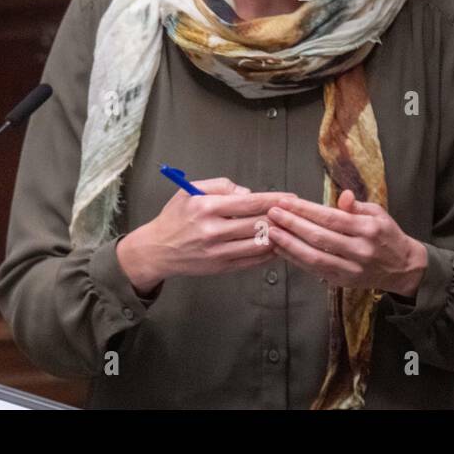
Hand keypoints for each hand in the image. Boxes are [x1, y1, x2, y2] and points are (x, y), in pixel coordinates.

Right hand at [116, 177, 294, 292]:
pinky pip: (252, 261)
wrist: (156, 250)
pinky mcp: (221, 267)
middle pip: (259, 224)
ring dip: (278, 237)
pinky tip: (276, 246)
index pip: (250, 202)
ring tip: (288, 229)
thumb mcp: (191, 190)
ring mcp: (218, 252)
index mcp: (207, 207)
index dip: (274, 200)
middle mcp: (214, 231)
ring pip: (259, 244)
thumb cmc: (175, 217)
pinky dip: (268, 253)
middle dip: (281, 218)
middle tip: (296, 213)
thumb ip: (221, 186)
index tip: (291, 198)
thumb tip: (248, 192)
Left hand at [266, 188, 426, 295]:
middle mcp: (360, 251)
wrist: (402, 268)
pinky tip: (282, 249)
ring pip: (314, 258)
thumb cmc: (386, 235)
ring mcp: (351, 269)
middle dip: (292, 225)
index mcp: (368, 229)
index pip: (331, 218)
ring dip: (289, 245)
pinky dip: (296, 259)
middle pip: (319, 237)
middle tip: (272, 214)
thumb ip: (356, 206)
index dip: (306, 210)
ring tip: (271, 232)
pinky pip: (315, 270)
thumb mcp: (378, 214)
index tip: (286, 202)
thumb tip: (343, 196)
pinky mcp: (343, 282)